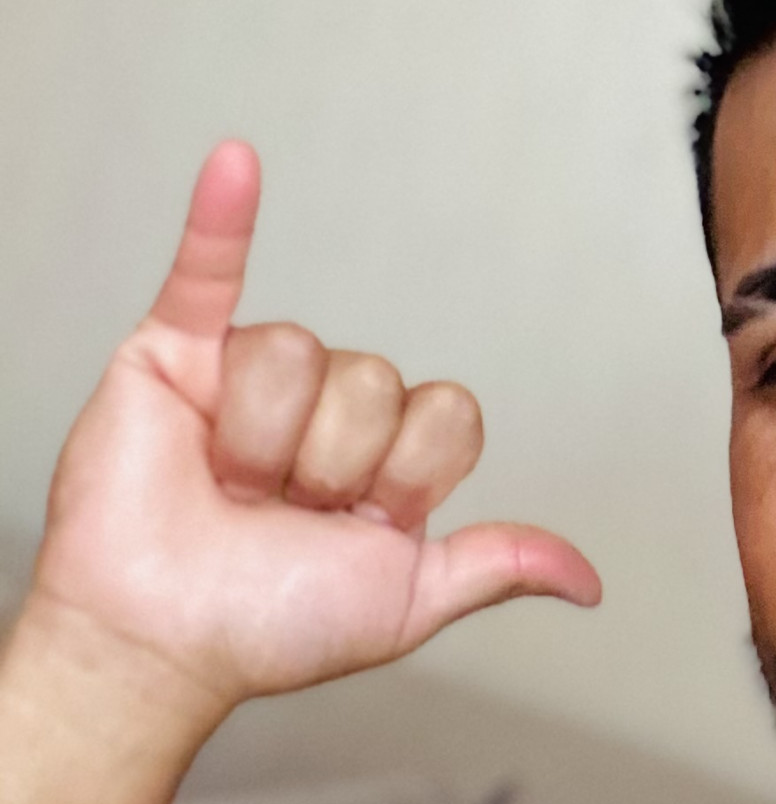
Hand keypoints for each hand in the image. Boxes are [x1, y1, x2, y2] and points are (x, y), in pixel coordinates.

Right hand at [23, 144, 600, 725]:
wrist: (160, 640)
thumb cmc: (267, 625)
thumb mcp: (405, 601)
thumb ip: (494, 566)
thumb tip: (586, 579)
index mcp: (384, 458)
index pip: (449, 412)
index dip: (411, 474)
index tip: (363, 521)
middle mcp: (324, 406)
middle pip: (379, 382)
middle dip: (329, 465)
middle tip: (277, 510)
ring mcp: (250, 372)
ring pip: (303, 353)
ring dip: (266, 440)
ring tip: (227, 484)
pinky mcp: (175, 353)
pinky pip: (208, 266)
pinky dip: (220, 214)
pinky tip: (236, 163)